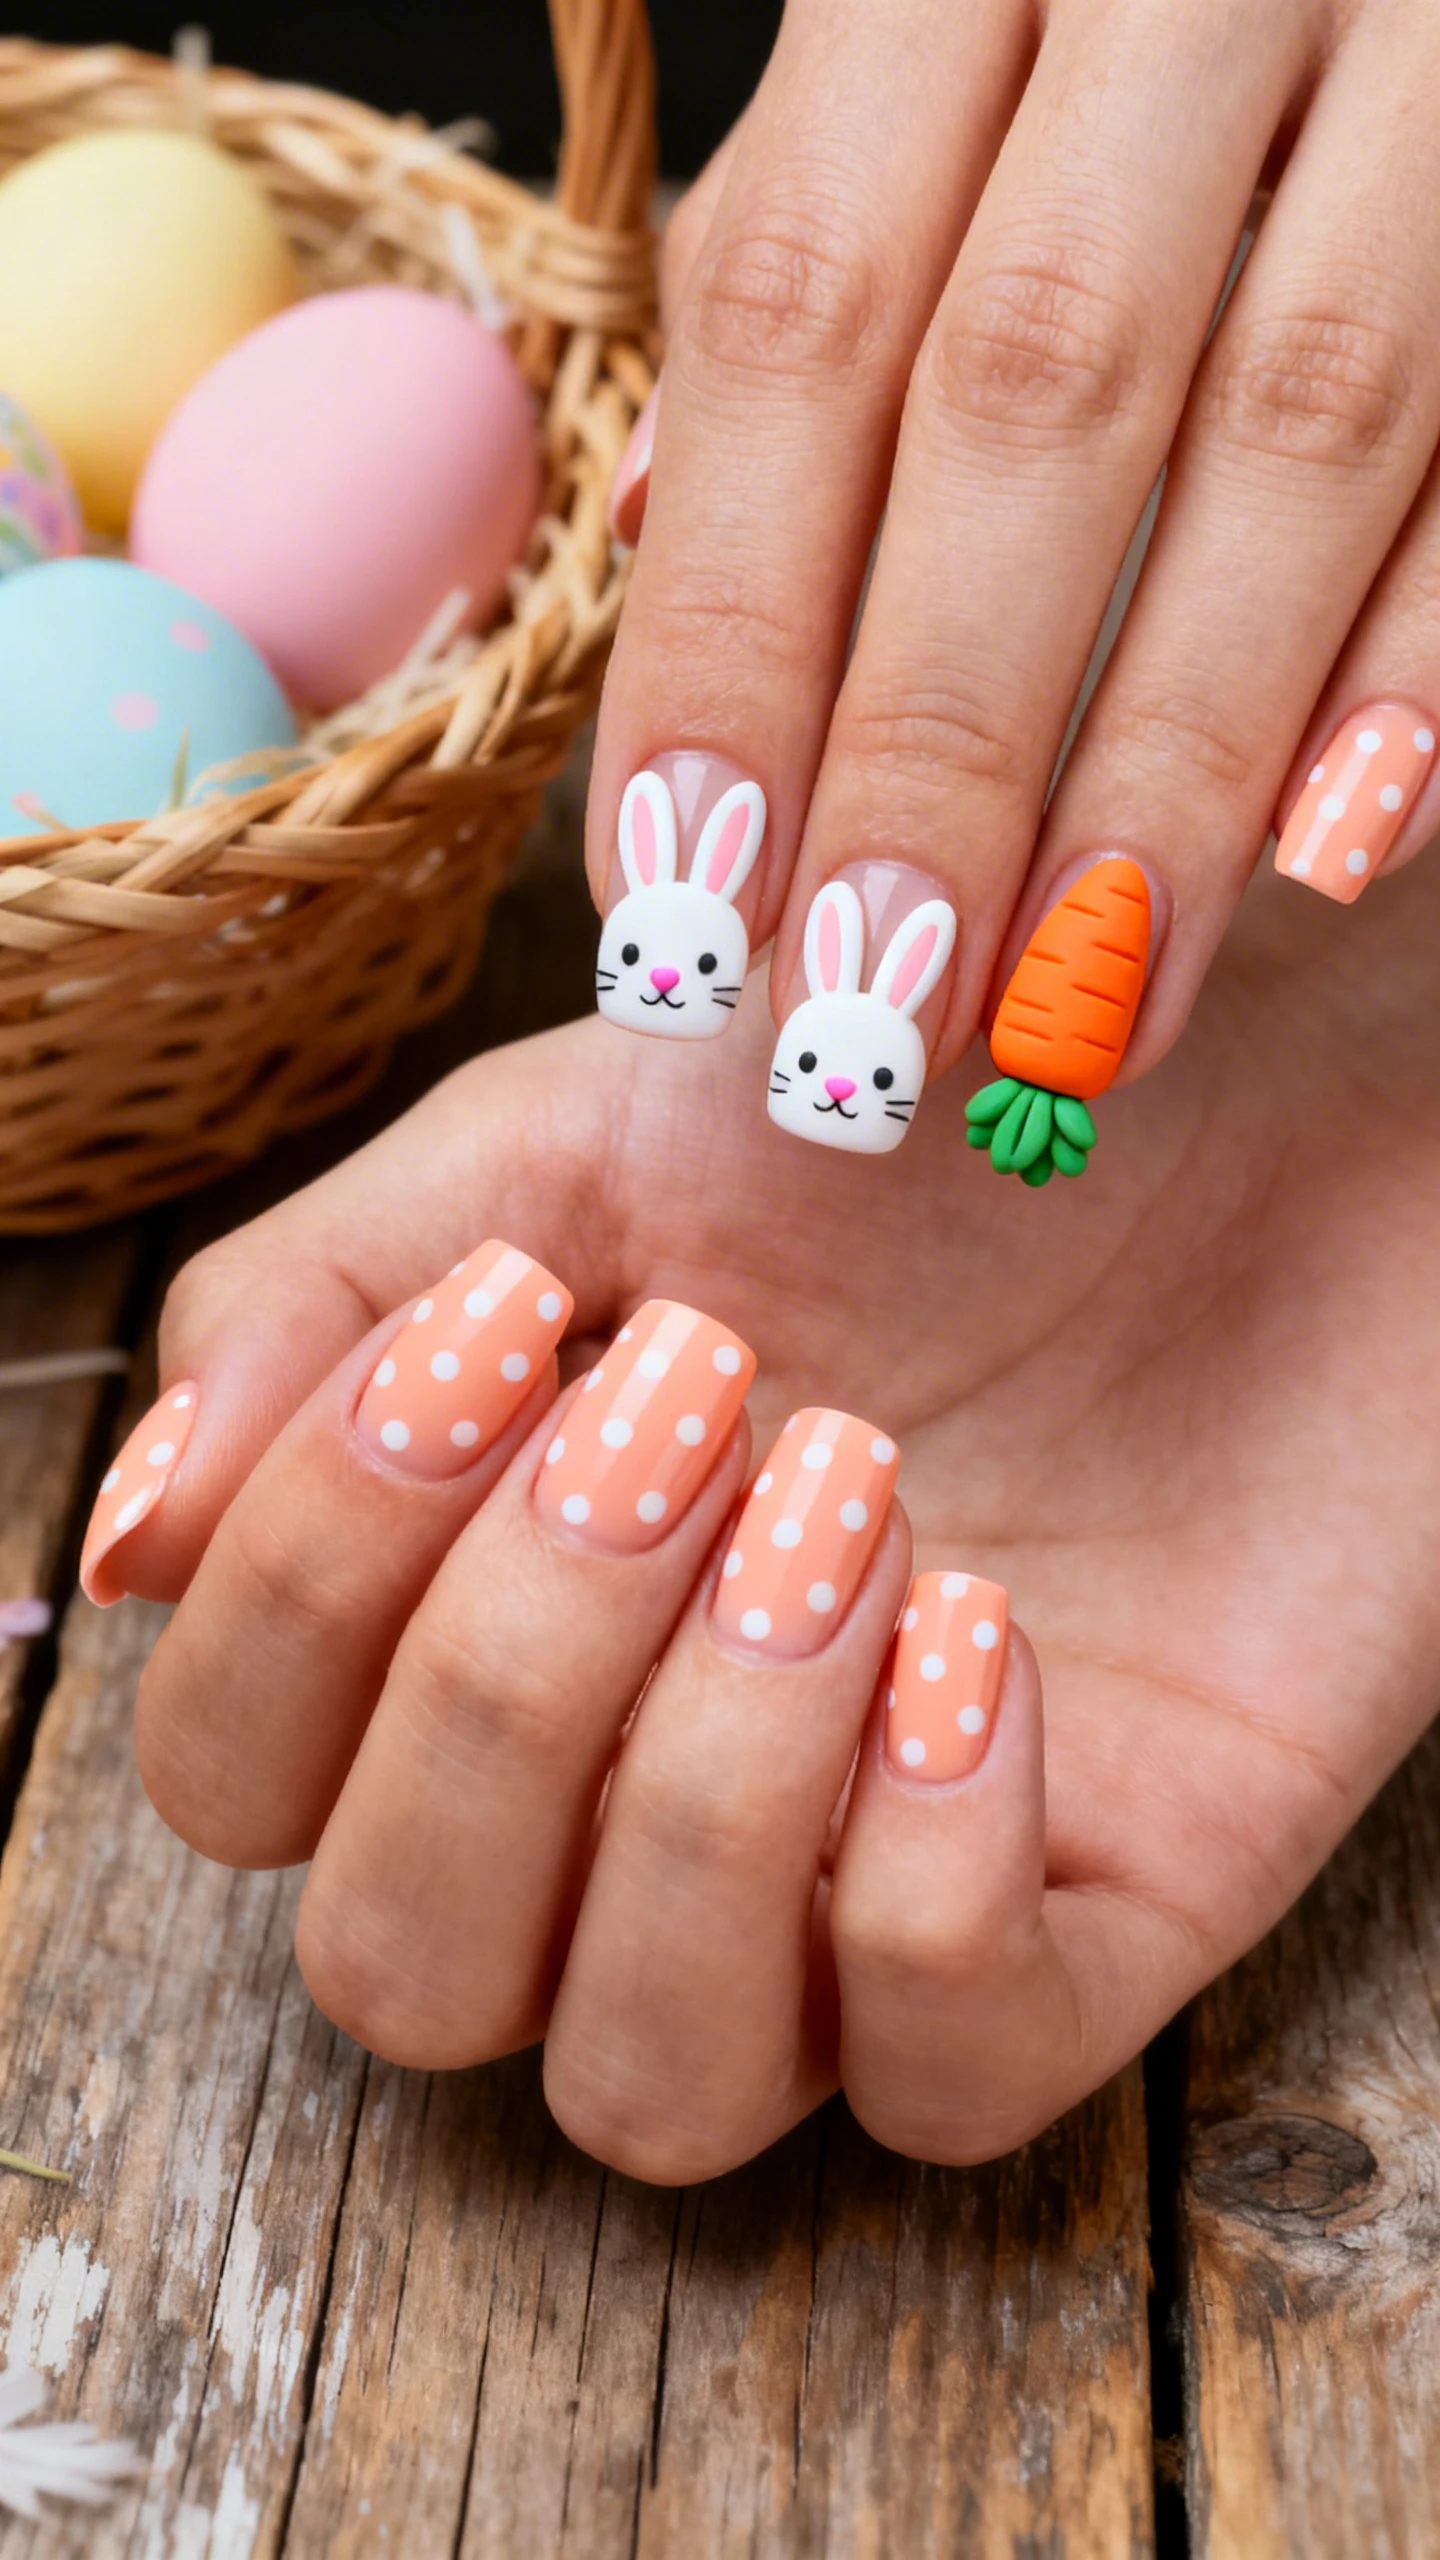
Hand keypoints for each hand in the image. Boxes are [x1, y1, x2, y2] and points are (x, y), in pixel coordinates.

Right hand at [89, 861, 1439, 2177]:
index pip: (240, 1776)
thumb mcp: (569, 1138)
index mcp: (482, 1617)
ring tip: (850, 1495)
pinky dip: (915, 1864)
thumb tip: (120, 1548)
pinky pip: (933, 2072)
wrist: (1257, 1075)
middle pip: (404, 1970)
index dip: (309, 1587)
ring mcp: (854, 1887)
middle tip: (690, 1398)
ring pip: (644, 2080)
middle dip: (504, 1683)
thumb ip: (311, 1307)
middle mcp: (632, 1798)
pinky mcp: (1096, 1925)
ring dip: (698, 1789)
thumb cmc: (901, 1104)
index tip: (499, 1323)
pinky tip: (983, 1626)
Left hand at [595, 0, 1439, 1177]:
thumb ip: (803, 281)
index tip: (681, 912)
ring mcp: (1430, 35)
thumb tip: (661, 552)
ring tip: (1080, 1009)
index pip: (801, 307)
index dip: (735, 630)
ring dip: (1178, 764)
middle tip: (871, 1026)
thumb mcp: (905, 78)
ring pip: (1302, 426)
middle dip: (941, 746)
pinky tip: (1332, 855)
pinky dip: (1424, 660)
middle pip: (1037, 386)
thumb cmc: (1083, 27)